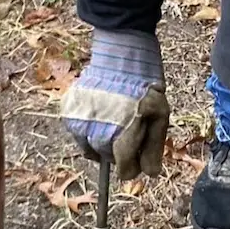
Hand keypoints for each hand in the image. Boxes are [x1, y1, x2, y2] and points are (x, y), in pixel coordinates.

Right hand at [61, 29, 169, 179]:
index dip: (134, 164)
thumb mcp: (160, 117)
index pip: (124, 171)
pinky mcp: (69, 110)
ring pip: (89, 148)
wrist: (122, 55)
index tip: (137, 152)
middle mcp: (96, 134)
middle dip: (118, 150)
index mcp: (121, 138)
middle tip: (127, 129)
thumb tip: (150, 174)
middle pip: (107, 159)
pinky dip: (87, 129)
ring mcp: (80, 122)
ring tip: (112, 122)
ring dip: (100, 142)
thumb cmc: (146, 86)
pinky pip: (77, 132)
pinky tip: (100, 114)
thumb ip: (153, 148)